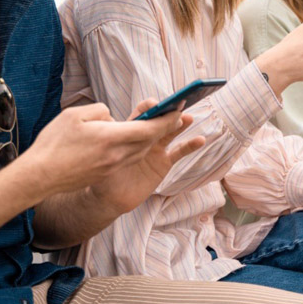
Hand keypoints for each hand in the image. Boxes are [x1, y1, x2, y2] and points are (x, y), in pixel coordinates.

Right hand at [20, 100, 201, 213]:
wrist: (39, 176)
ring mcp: (111, 167)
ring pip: (139, 151)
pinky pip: (127, 158)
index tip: (178, 108)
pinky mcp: (104, 174)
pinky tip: (133, 140)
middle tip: (176, 114)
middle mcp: (116, 155)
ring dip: (151, 138)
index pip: (148, 129)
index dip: (166, 119)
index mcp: (111, 138)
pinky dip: (135, 148)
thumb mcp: (75, 115)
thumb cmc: (53, 143)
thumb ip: (100, 111)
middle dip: (164, 127)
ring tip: (159, 126)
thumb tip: (113, 117)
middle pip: (148, 141)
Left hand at [87, 101, 205, 213]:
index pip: (142, 112)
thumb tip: (105, 127)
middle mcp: (145, 137)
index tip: (156, 106)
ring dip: (181, 123)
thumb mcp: (102, 157)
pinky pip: (179, 152)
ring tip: (189, 118)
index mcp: (130, 130)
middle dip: (169, 111)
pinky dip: (191, 145)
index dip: (150, 107)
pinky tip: (200, 140)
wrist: (110, 198)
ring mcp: (156, 149)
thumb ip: (107, 144)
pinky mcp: (164, 163)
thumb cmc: (102, 174)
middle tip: (179, 105)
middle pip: (160, 119)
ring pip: (171, 132)